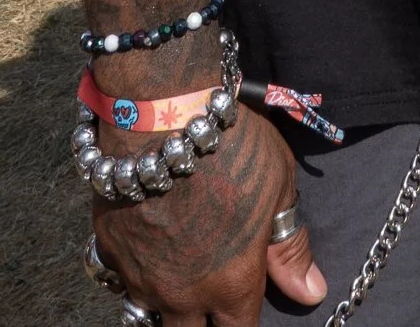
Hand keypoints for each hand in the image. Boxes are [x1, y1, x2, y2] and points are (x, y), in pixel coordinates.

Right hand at [94, 106, 324, 326]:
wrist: (164, 114)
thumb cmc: (233, 146)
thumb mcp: (278, 188)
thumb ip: (290, 248)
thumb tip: (310, 292)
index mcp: (231, 285)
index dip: (243, 325)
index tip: (243, 312)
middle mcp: (183, 295)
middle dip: (200, 325)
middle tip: (209, 303)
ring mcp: (141, 277)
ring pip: (148, 316)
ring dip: (164, 306)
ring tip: (176, 283)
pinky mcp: (109, 251)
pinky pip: (119, 281)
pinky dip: (133, 275)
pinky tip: (145, 253)